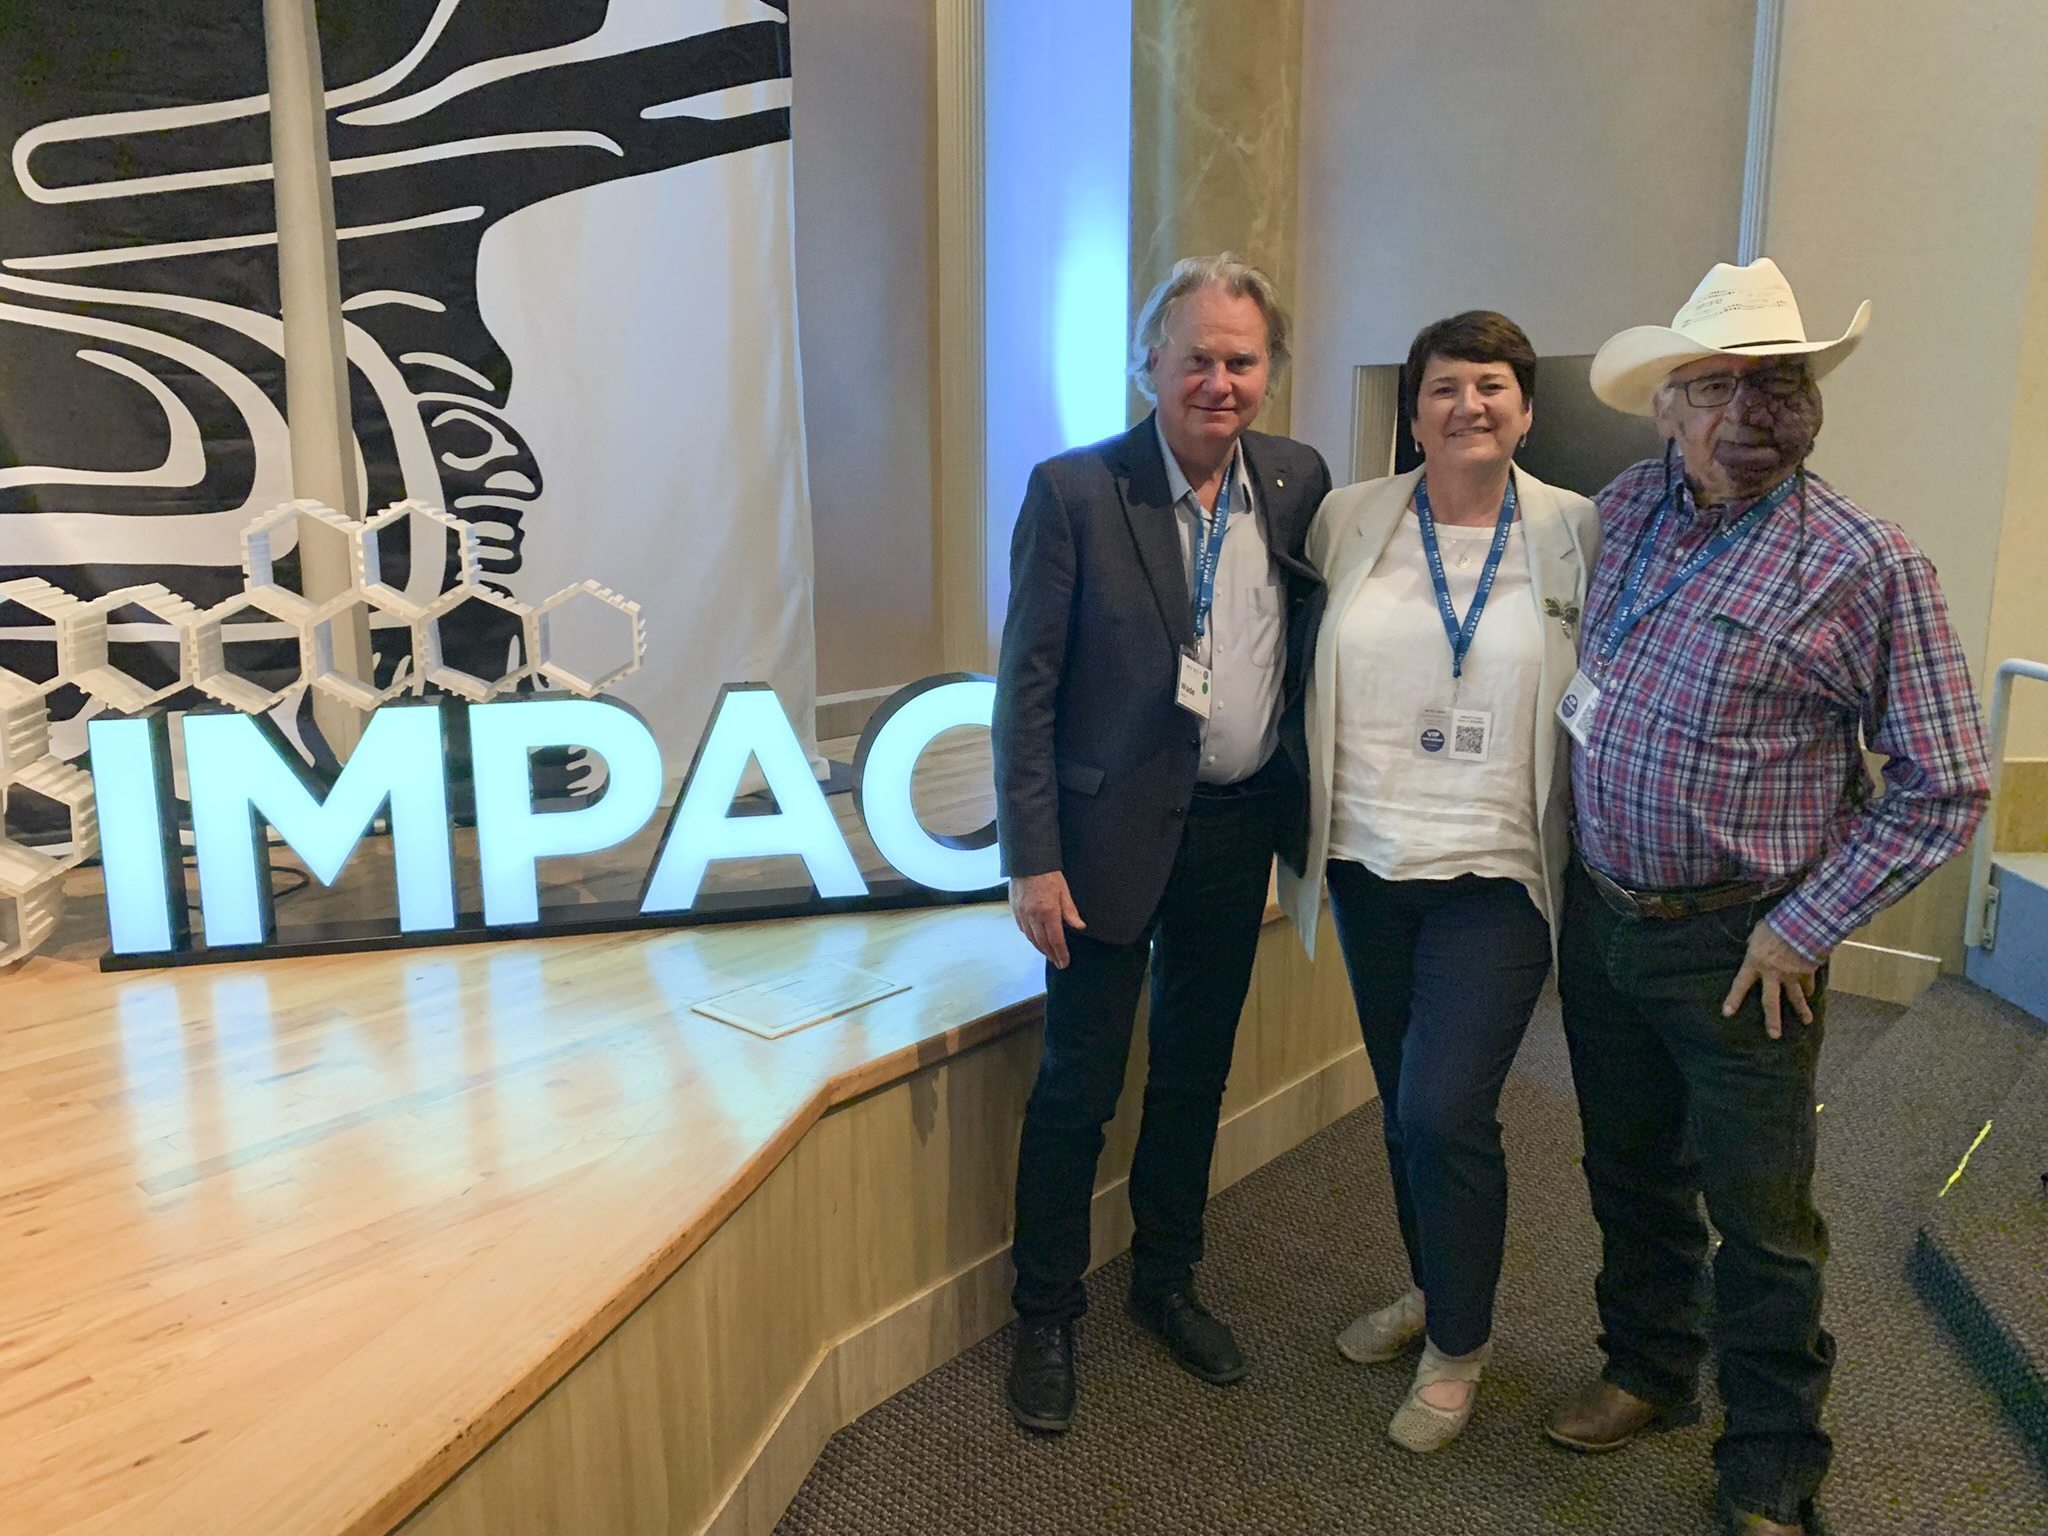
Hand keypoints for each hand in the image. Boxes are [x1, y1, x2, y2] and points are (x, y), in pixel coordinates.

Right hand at [1009, 871, 1085, 969]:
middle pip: (1042, 943)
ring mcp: (1022, 914)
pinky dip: (1030, 937)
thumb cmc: (1048, 874)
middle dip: (1051, 955)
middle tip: (1058, 962)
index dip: (1061, 953)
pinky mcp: (1015, 910)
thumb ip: (1071, 911)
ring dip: (1040, 948)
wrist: (1027, 861)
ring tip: (1049, 953)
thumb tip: (1080, 927)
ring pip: (1031, 938)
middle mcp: (1033, 916)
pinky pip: (1022, 929)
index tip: (1064, 963)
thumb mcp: (1064, 891)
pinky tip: (1036, 939)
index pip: (1056, 940)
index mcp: (1048, 912)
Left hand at [1722, 919, 1823, 1038]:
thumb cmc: (1777, 924)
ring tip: (1807, 1022)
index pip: (1740, 984)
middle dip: (1772, 1020)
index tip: (1727, 1013)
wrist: (1802, 922)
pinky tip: (1812, 996)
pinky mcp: (1807, 970)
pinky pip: (1808, 983)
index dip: (1734, 999)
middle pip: (1770, 1002)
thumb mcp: (1758, 932)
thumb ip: (1754, 943)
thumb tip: (1752, 945)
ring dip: (1801, 1011)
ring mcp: (1791, 974)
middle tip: (1774, 1036)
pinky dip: (1810, 989)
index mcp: (1755, 962)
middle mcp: (1772, 973)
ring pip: (1796, 997)